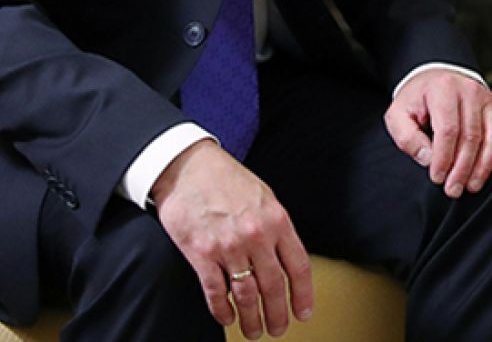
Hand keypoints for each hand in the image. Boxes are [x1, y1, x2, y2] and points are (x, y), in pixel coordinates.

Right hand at [151, 140, 312, 338]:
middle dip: (277, 314)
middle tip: (277, 329)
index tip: (303, 312)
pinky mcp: (201, 254)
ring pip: (246, 294)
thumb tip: (284, 257)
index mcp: (277, 221)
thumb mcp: (264, 196)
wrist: (188, 167)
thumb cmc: (226, 179)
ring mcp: (229, 246)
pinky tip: (227, 318)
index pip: (298, 267)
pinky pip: (215, 291)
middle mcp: (256, 236)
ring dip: (252, 318)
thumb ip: (276, 227)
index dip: (303, 295)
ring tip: (254, 331)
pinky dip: (223, 310)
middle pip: (273, 286)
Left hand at [384, 69, 491, 198]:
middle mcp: (470, 91)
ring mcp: (488, 98)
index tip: (437, 178)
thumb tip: (428, 159)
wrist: (436, 78)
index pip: (448, 130)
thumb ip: (407, 137)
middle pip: (472, 136)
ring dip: (485, 165)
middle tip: (454, 190)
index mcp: (443, 89)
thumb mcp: (398, 115)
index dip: (444, 158)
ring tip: (473, 186)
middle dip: (463, 168)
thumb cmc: (416, 102)